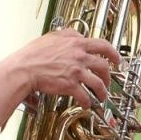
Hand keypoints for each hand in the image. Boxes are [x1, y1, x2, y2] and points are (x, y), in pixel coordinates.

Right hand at [7, 28, 121, 106]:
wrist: (23, 69)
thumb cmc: (33, 54)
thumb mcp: (52, 36)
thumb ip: (67, 34)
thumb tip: (78, 34)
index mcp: (76, 44)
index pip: (103, 45)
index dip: (113, 53)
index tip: (117, 59)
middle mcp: (79, 56)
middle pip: (104, 66)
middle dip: (108, 76)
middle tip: (108, 81)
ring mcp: (76, 71)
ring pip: (98, 83)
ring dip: (102, 92)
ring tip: (101, 96)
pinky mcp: (70, 85)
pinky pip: (85, 96)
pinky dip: (87, 102)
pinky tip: (86, 104)